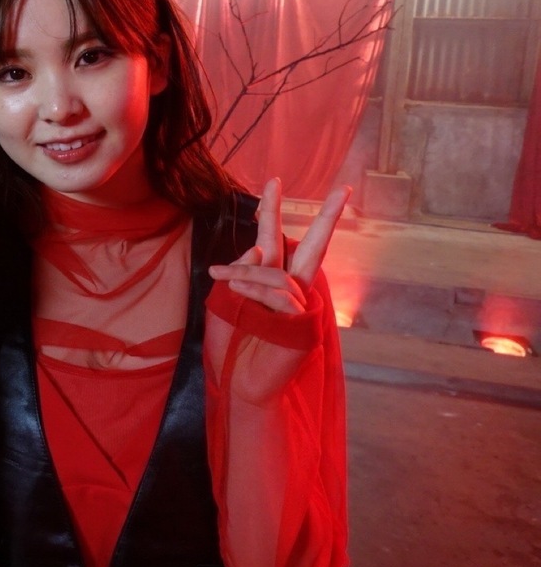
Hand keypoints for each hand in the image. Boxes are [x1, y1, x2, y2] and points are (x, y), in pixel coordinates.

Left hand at [205, 179, 349, 402]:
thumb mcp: (225, 300)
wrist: (237, 384)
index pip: (274, 242)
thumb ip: (241, 273)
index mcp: (271, 281)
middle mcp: (292, 290)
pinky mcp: (304, 325)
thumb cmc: (231, 344)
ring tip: (221, 279)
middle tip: (345, 188)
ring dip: (246, 273)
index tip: (273, 183)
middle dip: (328, 216)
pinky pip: (281, 295)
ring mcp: (301, 307)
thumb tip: (259, 250)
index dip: (271, 213)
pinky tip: (240, 295)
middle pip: (312, 246)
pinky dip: (257, 291)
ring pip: (278, 273)